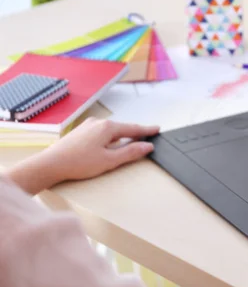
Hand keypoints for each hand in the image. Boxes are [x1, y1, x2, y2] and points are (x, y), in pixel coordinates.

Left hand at [7, 118, 159, 194]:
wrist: (51, 164)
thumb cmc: (80, 163)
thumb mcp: (110, 160)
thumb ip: (130, 152)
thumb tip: (147, 146)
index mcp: (108, 127)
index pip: (133, 128)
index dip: (146, 130)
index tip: (157, 129)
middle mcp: (98, 122)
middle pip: (122, 128)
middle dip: (134, 133)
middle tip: (147, 137)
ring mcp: (88, 125)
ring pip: (111, 130)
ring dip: (121, 136)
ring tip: (130, 142)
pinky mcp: (80, 131)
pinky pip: (101, 132)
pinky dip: (110, 137)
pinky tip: (109, 145)